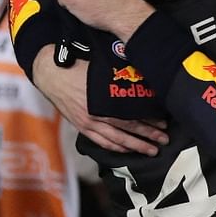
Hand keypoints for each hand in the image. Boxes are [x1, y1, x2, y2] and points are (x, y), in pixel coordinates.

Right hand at [33, 50, 167, 155]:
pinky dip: (116, 148)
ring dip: (135, 146)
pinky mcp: (81, 127)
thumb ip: (118, 77)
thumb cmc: (77, 66)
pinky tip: (127, 150)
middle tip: (164, 140)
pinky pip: (101, 142)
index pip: (131, 114)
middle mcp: (96, 115)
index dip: (148, 120)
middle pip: (127, 129)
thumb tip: (141, 79)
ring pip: (116, 140)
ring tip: (151, 150)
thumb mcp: (100, 68)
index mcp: (102, 99)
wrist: (50, 73)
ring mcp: (88, 123)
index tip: (163, 122)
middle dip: (148, 136)